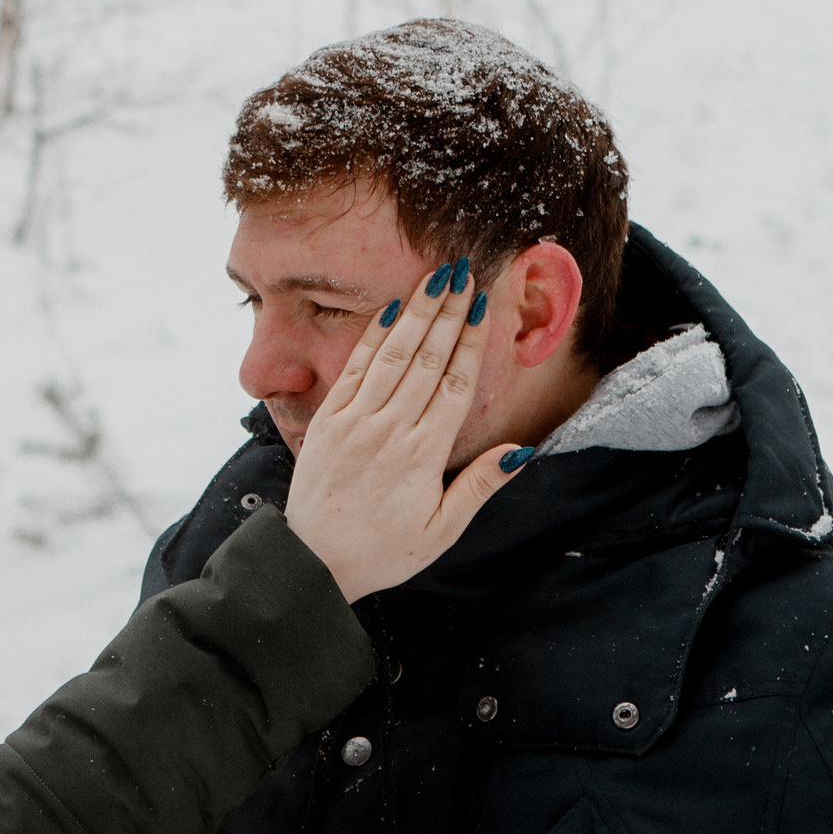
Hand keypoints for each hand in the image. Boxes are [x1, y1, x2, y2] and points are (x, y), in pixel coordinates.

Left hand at [281, 258, 531, 601]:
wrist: (312, 561)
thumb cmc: (382, 551)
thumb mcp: (441, 531)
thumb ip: (479, 486)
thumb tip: (520, 451)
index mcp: (424, 453)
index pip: (455, 383)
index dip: (470, 340)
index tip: (482, 305)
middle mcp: (390, 428)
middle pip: (428, 358)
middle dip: (448, 311)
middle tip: (463, 272)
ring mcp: (355, 420)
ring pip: (393, 354)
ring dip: (416, 313)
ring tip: (434, 278)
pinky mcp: (327, 420)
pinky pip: (355, 369)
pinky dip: (373, 337)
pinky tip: (389, 311)